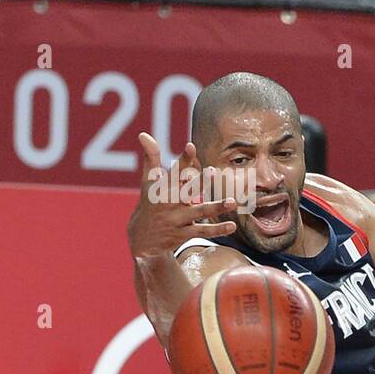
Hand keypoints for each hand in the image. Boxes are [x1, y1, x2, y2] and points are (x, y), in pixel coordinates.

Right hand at [128, 134, 235, 258]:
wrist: (142, 240)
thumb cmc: (150, 204)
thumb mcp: (148, 182)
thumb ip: (151, 158)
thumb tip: (144, 133)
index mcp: (163, 188)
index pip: (175, 171)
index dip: (183, 159)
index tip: (191, 146)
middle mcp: (170, 202)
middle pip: (187, 190)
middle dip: (199, 182)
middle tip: (213, 171)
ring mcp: (177, 219)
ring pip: (199, 212)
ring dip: (216, 207)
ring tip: (232, 202)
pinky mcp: (184, 234)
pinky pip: (203, 231)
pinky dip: (217, 229)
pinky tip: (232, 226)